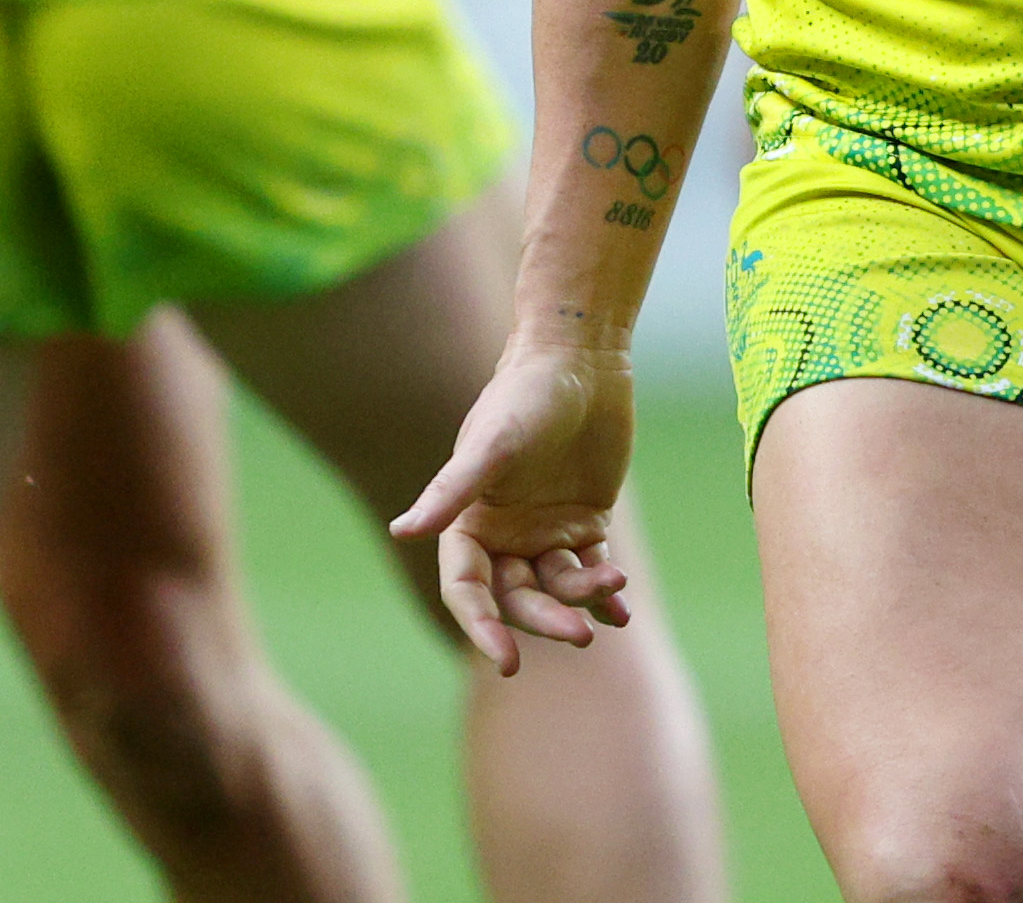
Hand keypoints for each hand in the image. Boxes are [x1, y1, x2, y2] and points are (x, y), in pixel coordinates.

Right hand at [386, 335, 641, 674]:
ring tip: (612, 583)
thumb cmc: (525, 397)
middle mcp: (503, 533)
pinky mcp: (584, 522)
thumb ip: (449, 492)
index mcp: (468, 521)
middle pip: (517, 597)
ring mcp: (544, 531)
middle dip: (545, 618)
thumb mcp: (491, 446)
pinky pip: (592, 571)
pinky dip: (606, 592)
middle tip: (580, 634)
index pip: (467, 588)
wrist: (580, 362)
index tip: (508, 660)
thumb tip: (401, 531)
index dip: (482, 626)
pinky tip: (621, 608)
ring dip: (583, 597)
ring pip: (559, 587)